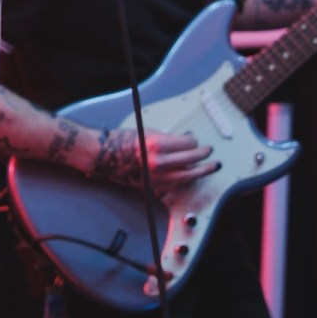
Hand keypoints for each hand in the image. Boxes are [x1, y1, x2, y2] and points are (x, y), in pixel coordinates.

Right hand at [96, 127, 218, 193]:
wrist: (106, 156)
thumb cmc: (122, 141)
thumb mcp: (148, 132)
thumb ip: (169, 139)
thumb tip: (185, 143)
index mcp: (157, 145)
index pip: (187, 144)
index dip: (194, 141)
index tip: (196, 141)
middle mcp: (158, 162)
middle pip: (191, 159)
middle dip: (203, 155)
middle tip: (209, 152)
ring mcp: (156, 176)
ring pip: (187, 176)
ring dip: (201, 171)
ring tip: (210, 168)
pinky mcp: (153, 185)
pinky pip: (176, 185)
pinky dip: (186, 181)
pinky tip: (192, 177)